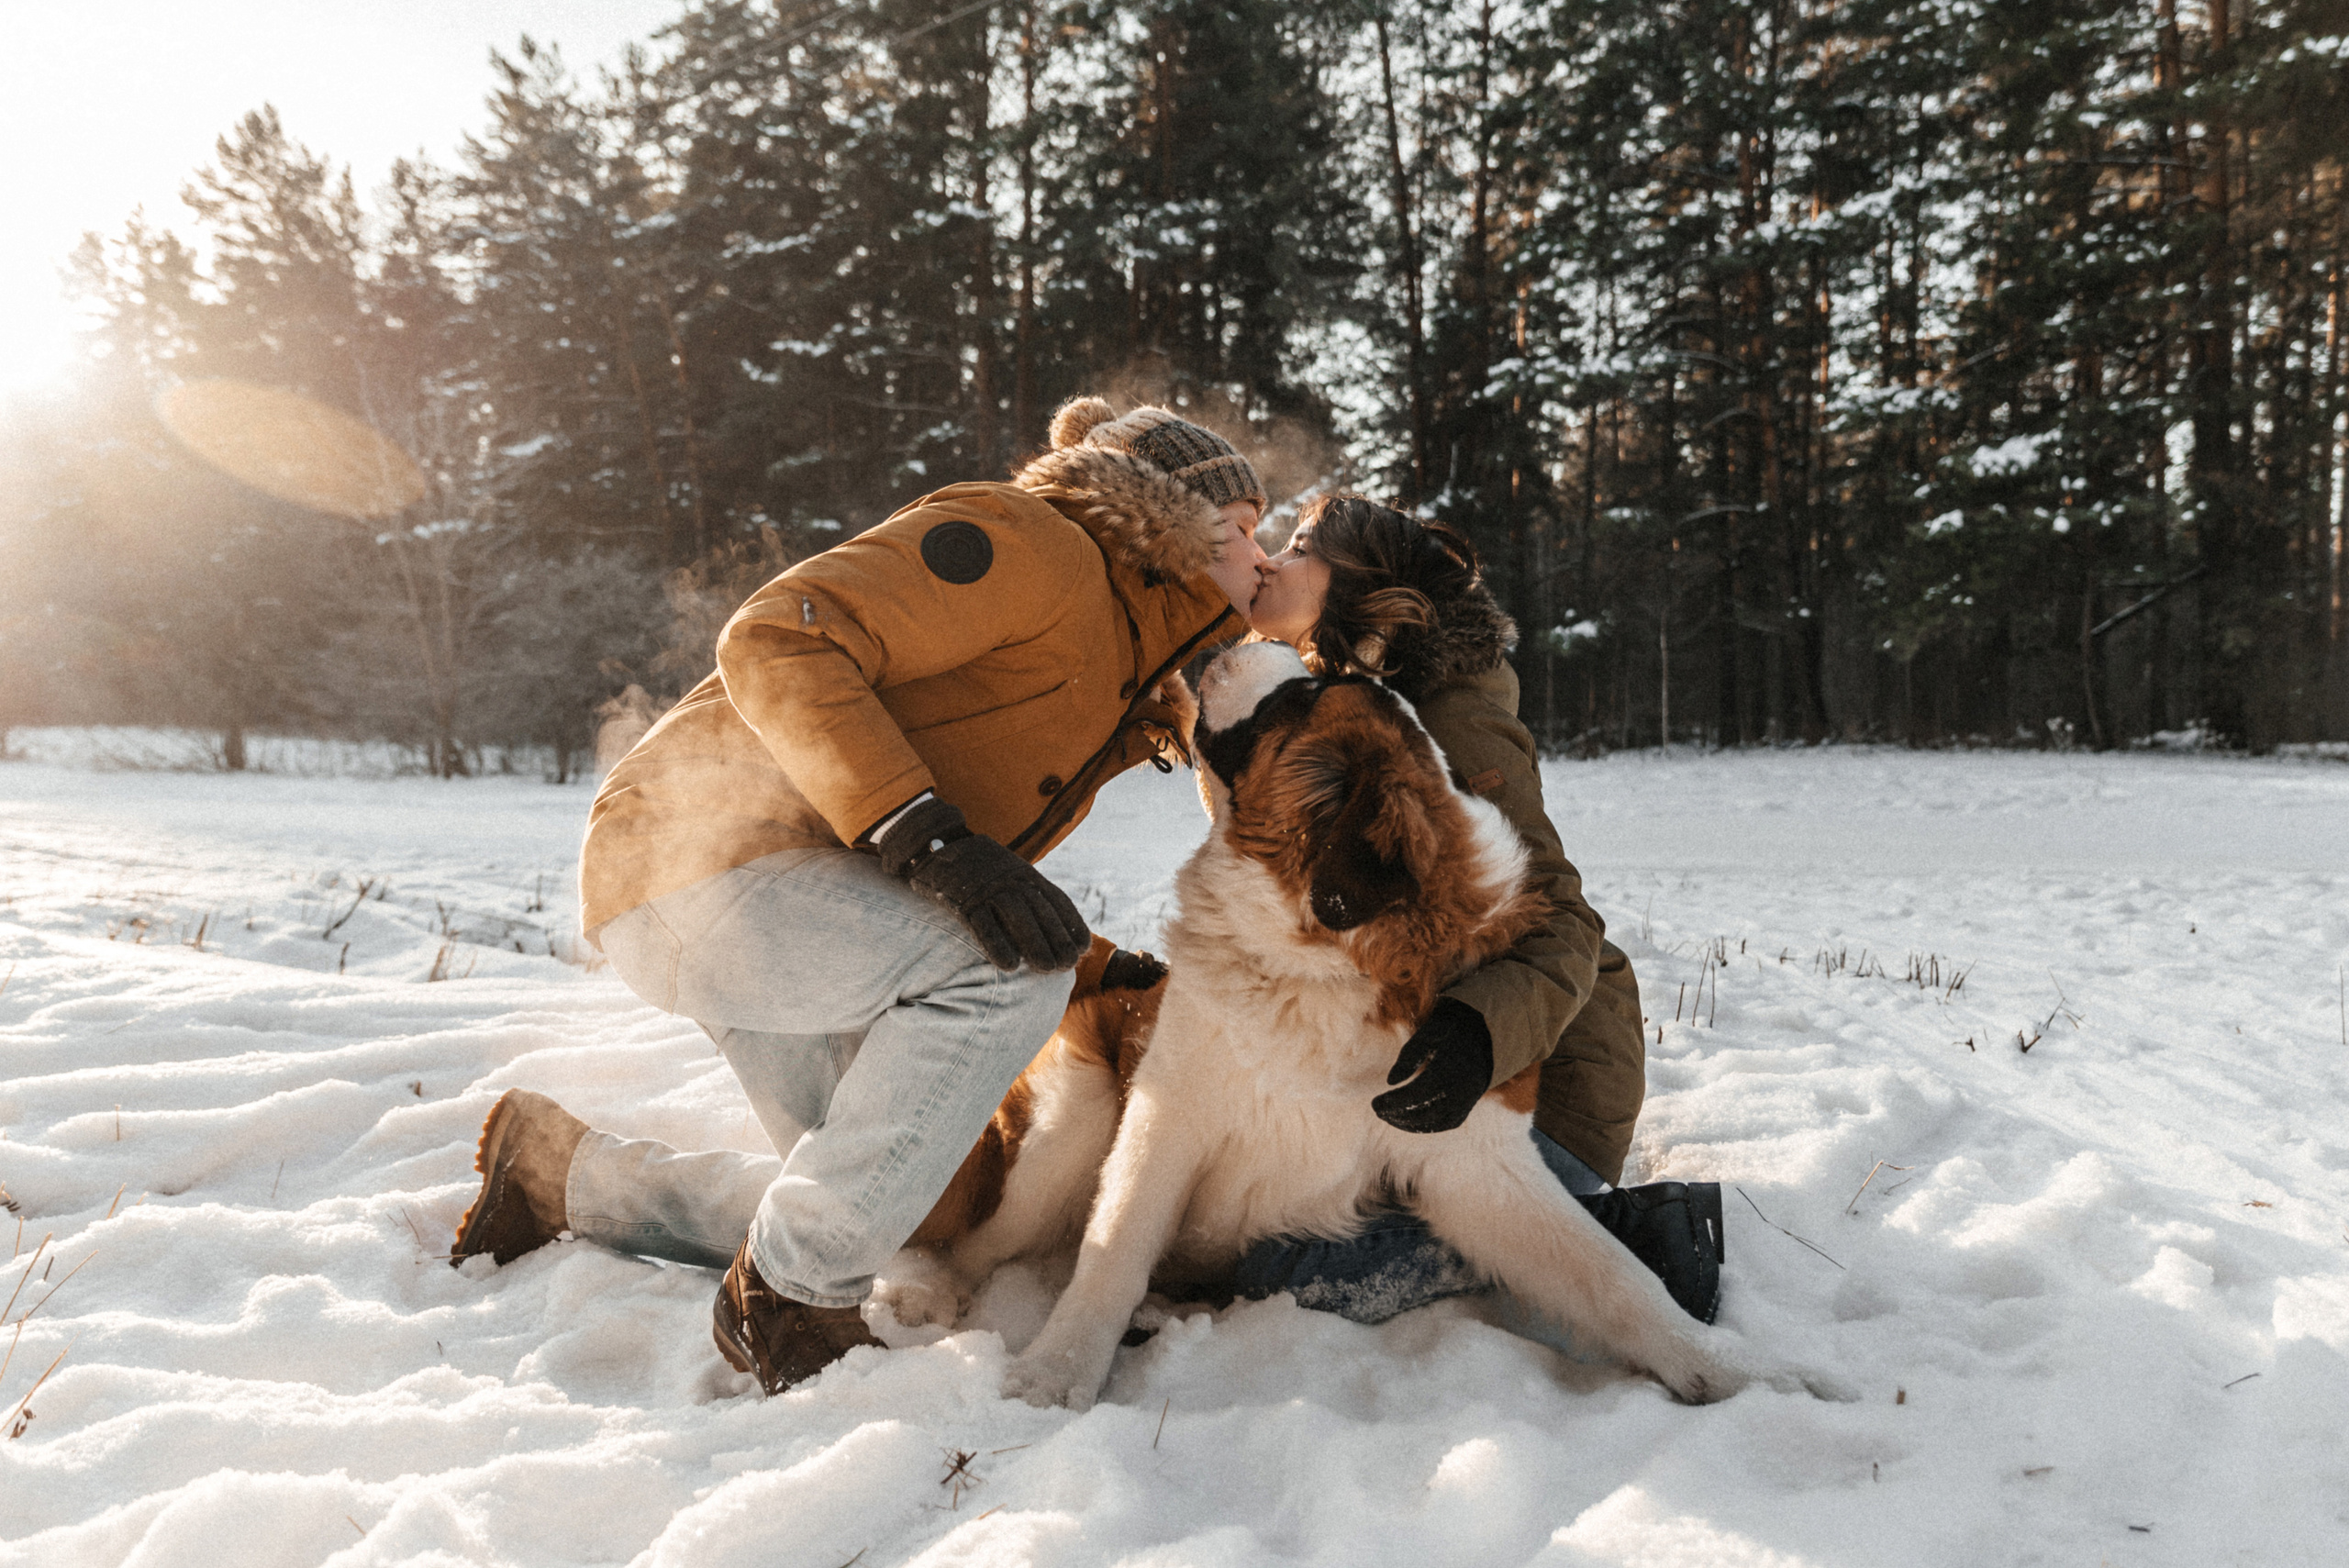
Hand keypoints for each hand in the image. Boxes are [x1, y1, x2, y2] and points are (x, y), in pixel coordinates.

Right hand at [875, 797, 1088, 971]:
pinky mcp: (961, 899)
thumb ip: (1029, 893)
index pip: (1055, 899)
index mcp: (1024, 872)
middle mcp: (1009, 878)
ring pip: (1015, 916)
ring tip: (1047, 969)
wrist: (933, 844)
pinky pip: (981, 924)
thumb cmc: (977, 868)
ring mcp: (985, 888)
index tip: (1083, 947)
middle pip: (1039, 910)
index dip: (1071, 924)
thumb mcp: (1008, 872)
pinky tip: (1010, 966)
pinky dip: (996, 945)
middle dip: (1057, 939)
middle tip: (1068, 966)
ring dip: (1034, 944)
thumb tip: (1051, 926)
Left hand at [1372, 998, 1493, 1132]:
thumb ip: (1410, 1053)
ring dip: (1409, 1123)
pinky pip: (1447, 1123)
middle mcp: (1464, 1087)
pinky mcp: (1469, 1106)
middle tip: (1376, 1110)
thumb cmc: (1451, 1030)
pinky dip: (1426, 1126)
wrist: (1485, 1035)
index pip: (1420, 1091)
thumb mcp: (1430, 1031)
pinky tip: (1406, 1121)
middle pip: (1427, 1110)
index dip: (1396, 1101)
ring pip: (1437, 1121)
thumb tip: (1390, 1081)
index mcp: (1453, 1066)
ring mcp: (1469, 1099)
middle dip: (1399, 1114)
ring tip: (1387, 1116)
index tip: (1374, 1103)